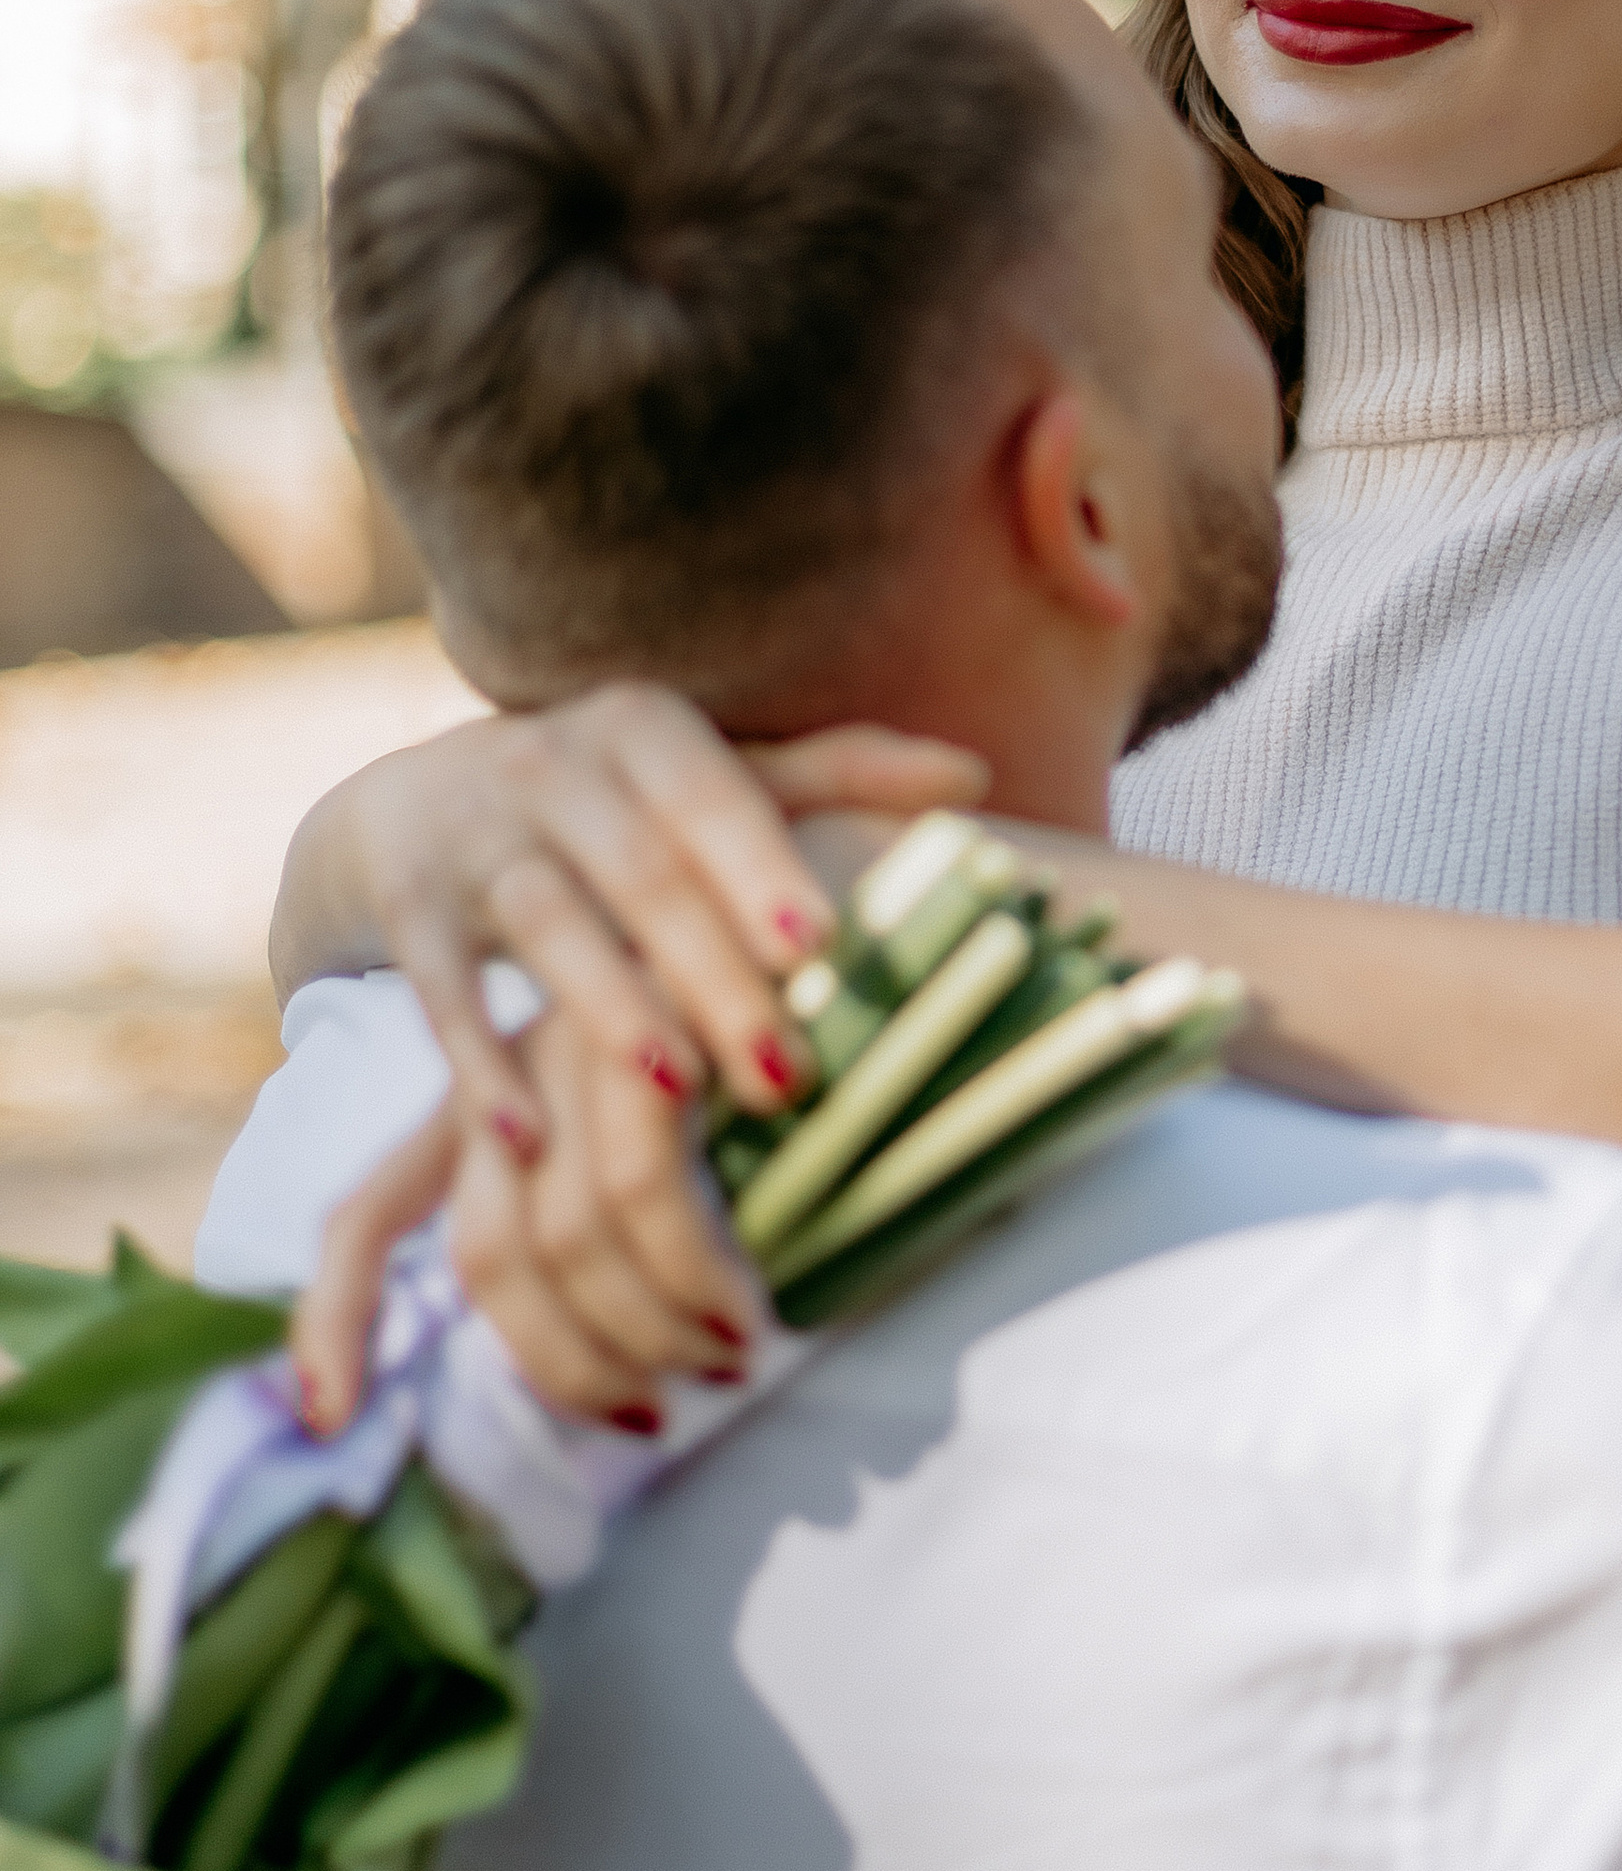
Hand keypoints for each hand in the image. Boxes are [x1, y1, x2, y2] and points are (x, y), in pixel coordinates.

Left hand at [292, 1013, 762, 1435]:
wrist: (828, 903)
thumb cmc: (769, 1039)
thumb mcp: (676, 1132)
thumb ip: (630, 1222)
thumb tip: (632, 1370)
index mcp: (485, 1100)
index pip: (367, 1218)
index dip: (331, 1321)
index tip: (323, 1418)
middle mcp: (506, 1070)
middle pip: (488, 1256)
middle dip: (566, 1366)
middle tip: (652, 1413)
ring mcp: (569, 1040)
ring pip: (564, 1238)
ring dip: (649, 1331)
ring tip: (729, 1356)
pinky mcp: (639, 1024)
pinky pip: (638, 1194)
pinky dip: (691, 1276)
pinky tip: (745, 1308)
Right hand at [305, 690, 985, 1165]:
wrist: (410, 809)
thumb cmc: (610, 805)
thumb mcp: (705, 776)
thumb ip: (831, 776)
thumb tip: (972, 774)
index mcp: (641, 729)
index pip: (710, 795)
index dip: (761, 864)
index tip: (824, 942)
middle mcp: (548, 763)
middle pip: (638, 870)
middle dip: (711, 972)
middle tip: (786, 1070)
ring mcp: (468, 835)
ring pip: (544, 920)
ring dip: (607, 1007)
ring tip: (674, 1087)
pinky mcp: (400, 909)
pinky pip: (440, 989)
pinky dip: (478, 1065)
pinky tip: (527, 1142)